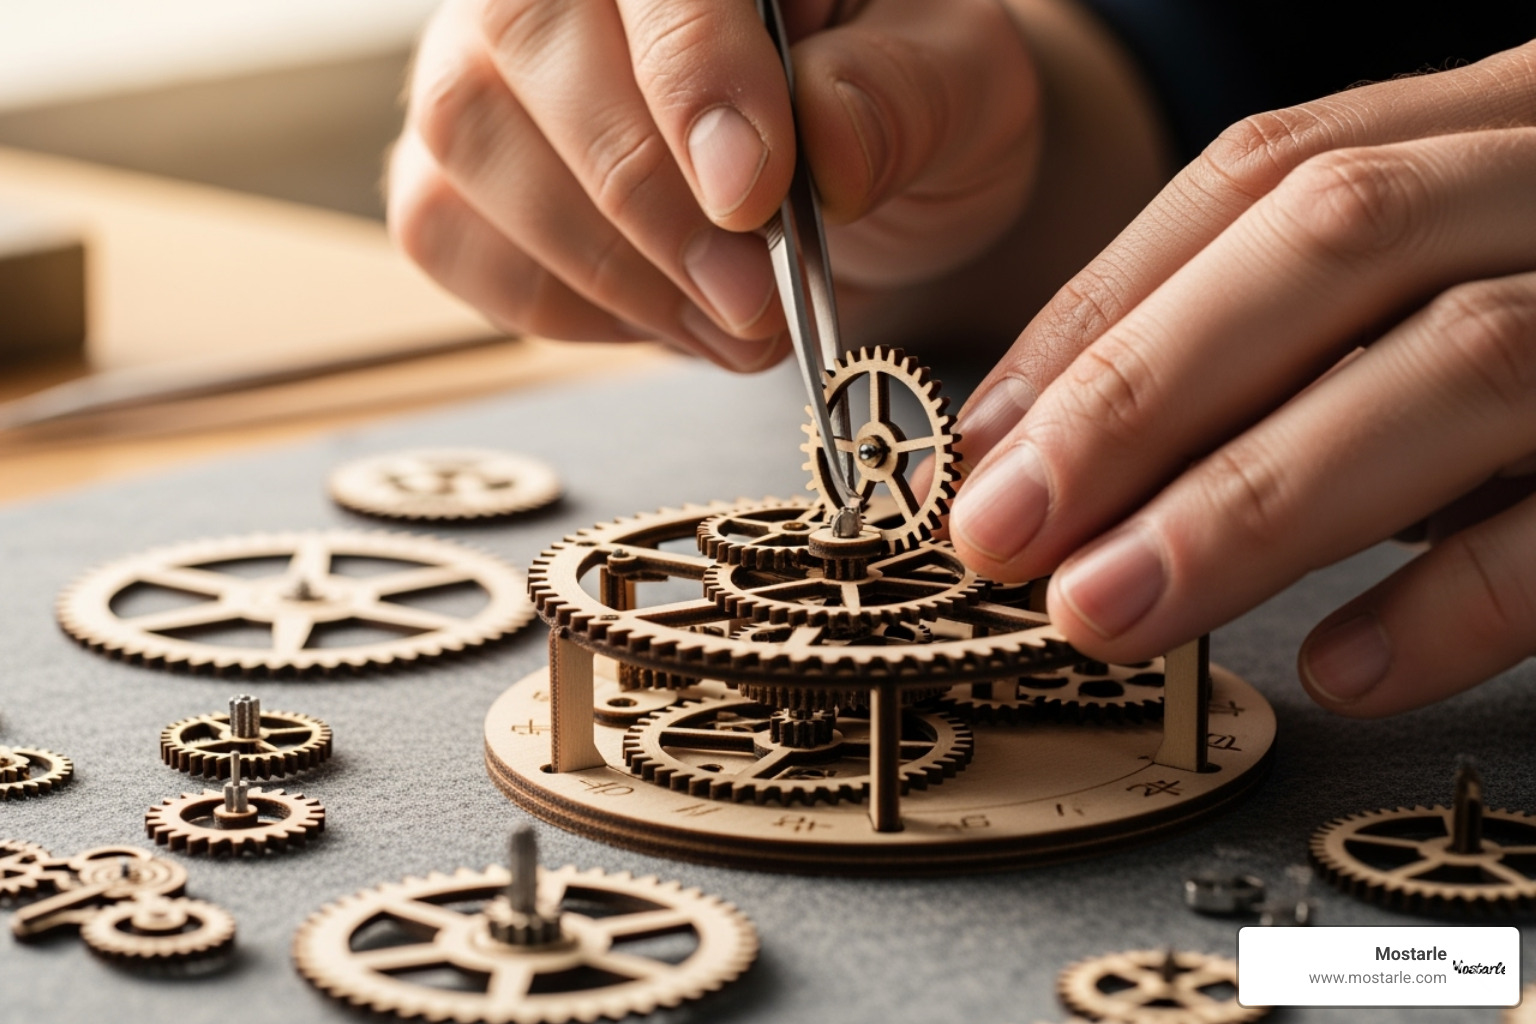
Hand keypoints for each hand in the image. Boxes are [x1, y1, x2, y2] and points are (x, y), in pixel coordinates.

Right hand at [386, 0, 1044, 370]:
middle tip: (752, 300)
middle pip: (523, 40)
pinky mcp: (457, 160)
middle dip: (645, 199)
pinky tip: (660, 317)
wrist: (848, 176)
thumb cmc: (897, 102)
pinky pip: (443, 228)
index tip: (752, 194)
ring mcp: (486, 56)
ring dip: (605, 267)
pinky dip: (555, 301)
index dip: (690, 75)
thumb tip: (824, 149)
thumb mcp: (957, 85)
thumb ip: (899, 97)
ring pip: (467, 141)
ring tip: (733, 325)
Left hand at [947, 42, 1535, 716]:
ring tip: (1113, 609)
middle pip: (1337, 243)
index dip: (1104, 306)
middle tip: (1003, 537)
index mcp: (1503, 112)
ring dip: (1255, 501)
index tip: (986, 442)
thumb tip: (1073, 452)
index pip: (1264, 173)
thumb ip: (1312, 327)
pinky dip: (1466, 591)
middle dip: (1143, 396)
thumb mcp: (1465, 269)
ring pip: (1461, 361)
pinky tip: (1342, 666)